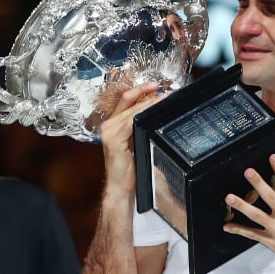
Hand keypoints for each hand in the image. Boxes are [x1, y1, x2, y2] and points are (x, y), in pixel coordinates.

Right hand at [98, 82, 166, 197]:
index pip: (126, 100)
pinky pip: (130, 121)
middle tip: (166, 90)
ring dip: (149, 103)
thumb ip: (141, 128)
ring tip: (164, 98)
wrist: (121, 187)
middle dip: (148, 94)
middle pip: (129, 101)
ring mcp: (109, 131)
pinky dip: (143, 114)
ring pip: (131, 110)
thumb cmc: (130, 169)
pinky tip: (153, 111)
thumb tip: (156, 114)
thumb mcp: (137, 143)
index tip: (156, 85)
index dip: (140, 90)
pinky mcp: (113, 139)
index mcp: (113, 124)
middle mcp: (109, 125)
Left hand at [222, 154, 274, 273]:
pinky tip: (228, 226)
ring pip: (257, 215)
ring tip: (229, 197)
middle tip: (248, 172)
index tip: (272, 157)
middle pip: (269, 196)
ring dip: (242, 205)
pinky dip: (240, 230)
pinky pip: (253, 235)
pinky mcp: (273, 243)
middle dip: (258, 183)